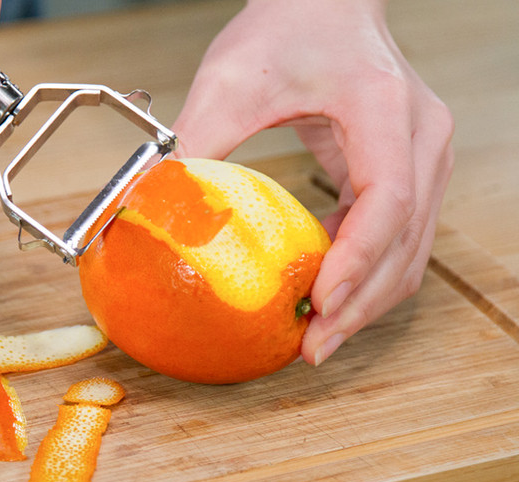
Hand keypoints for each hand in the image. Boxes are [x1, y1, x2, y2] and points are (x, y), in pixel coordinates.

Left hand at [172, 0, 453, 364]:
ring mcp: (424, 156)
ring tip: (317, 339)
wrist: (323, 6)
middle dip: (359, 305)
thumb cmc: (286, 29)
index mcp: (383, 109)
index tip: (318, 307)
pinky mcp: (410, 171)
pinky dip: (365, 277)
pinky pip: (399, 239)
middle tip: (310, 349)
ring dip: (365, 302)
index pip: (387, 199)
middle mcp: (421, 136)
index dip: (355, 262)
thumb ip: (195, 141)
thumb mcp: (231, 80)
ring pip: (412, 251)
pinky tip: (324, 297)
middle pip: (406, 242)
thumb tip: (155, 208)